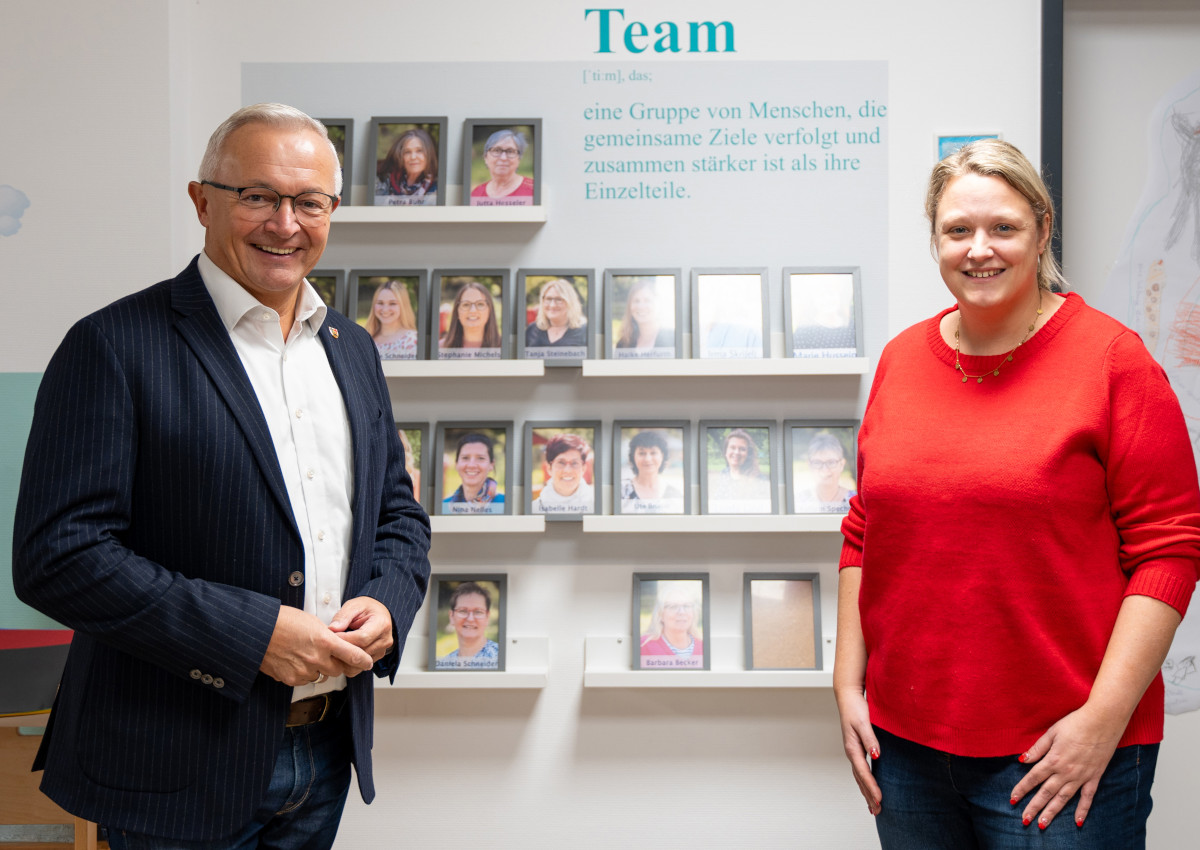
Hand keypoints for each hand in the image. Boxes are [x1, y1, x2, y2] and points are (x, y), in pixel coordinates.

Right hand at [259, 605, 372, 685]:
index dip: (363, 660)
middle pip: (339, 670)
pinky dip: (303, 673)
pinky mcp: (291, 679)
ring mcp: (304, 670)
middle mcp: (317, 658)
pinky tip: (294, 661)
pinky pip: (304, 680)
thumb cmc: (283, 621)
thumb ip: (327, 636)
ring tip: (306, 655)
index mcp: (325, 641)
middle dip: (338, 664)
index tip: (368, 662)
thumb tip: (334, 645)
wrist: (258, 631)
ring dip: (318, 669)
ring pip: (321, 675)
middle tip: (331, 657)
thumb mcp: (312, 622)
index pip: (353, 655)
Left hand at [329, 596, 393, 674]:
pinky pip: (360, 667)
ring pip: (360, 664)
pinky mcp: (376, 658)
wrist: (377, 614)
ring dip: (344, 660)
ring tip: (334, 651)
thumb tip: (333, 629)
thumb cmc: (367, 609)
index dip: (344, 639)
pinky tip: (341, 655)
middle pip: (361, 653)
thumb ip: (343, 616)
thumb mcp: (354, 606)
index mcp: (382, 624)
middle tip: (329, 646)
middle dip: (342, 651)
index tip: (332, 636)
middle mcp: (385, 640)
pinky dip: (348, 664)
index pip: (362, 638)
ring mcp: (382, 650)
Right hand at [835, 687, 881, 814]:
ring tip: (873, 807)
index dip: (871, 787)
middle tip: (877, 811)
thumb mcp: (863, 722)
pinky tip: (870, 787)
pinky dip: (865, 782)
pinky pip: (861, 770)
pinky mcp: (857, 748)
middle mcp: (852, 752)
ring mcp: (854, 751)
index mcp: (852, 748)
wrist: (848, 697)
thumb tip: (876, 756)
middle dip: (868, 795)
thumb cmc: (855, 708)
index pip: (863, 772)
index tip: (880, 800)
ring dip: (866, 792)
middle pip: (860, 779)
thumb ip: (870, 739)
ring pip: (860, 777)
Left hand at [1009, 706, 1123, 829]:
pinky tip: (1077, 822)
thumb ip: (1037, 748)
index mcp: (1053, 760)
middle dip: (1034, 807)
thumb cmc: (1075, 723)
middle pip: (1046, 793)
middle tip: (1024, 820)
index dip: (1022, 789)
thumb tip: (1022, 760)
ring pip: (1063, 799)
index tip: (1013, 799)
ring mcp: (1081, 776)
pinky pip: (1087, 798)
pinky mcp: (1094, 777)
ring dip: (1052, 812)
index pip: (1033, 778)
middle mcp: (1066, 772)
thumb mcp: (1052, 732)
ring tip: (1043, 824)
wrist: (1102, 721)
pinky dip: (1082, 810)